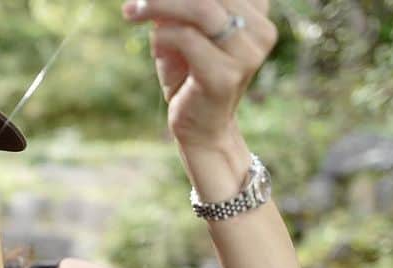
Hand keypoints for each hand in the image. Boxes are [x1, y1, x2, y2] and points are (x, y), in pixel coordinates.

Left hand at [123, 0, 276, 150]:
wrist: (202, 129)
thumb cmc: (190, 76)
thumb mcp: (182, 32)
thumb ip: (177, 8)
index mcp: (257, 14)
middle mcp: (261, 31)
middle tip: (134, 2)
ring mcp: (247, 55)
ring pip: (200, 8)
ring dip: (158, 5)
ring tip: (132, 12)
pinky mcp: (225, 76)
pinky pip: (187, 38)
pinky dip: (162, 38)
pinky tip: (155, 50)